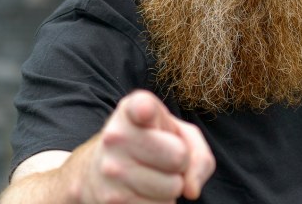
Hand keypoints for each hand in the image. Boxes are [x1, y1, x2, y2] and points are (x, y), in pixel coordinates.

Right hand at [72, 90, 214, 202]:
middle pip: (179, 157)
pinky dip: (159, 202)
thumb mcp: (180, 135)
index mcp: (131, 110)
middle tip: (164, 157)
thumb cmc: (152, 145)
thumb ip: (199, 155)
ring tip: (152, 173)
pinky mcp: (111, 201)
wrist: (102, 170)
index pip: (142, 108)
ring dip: (170, 186)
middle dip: (181, 162)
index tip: (145, 113)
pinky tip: (142, 190)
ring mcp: (110, 170)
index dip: (146, 111)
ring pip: (173, 188)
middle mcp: (115, 137)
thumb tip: (191, 190)